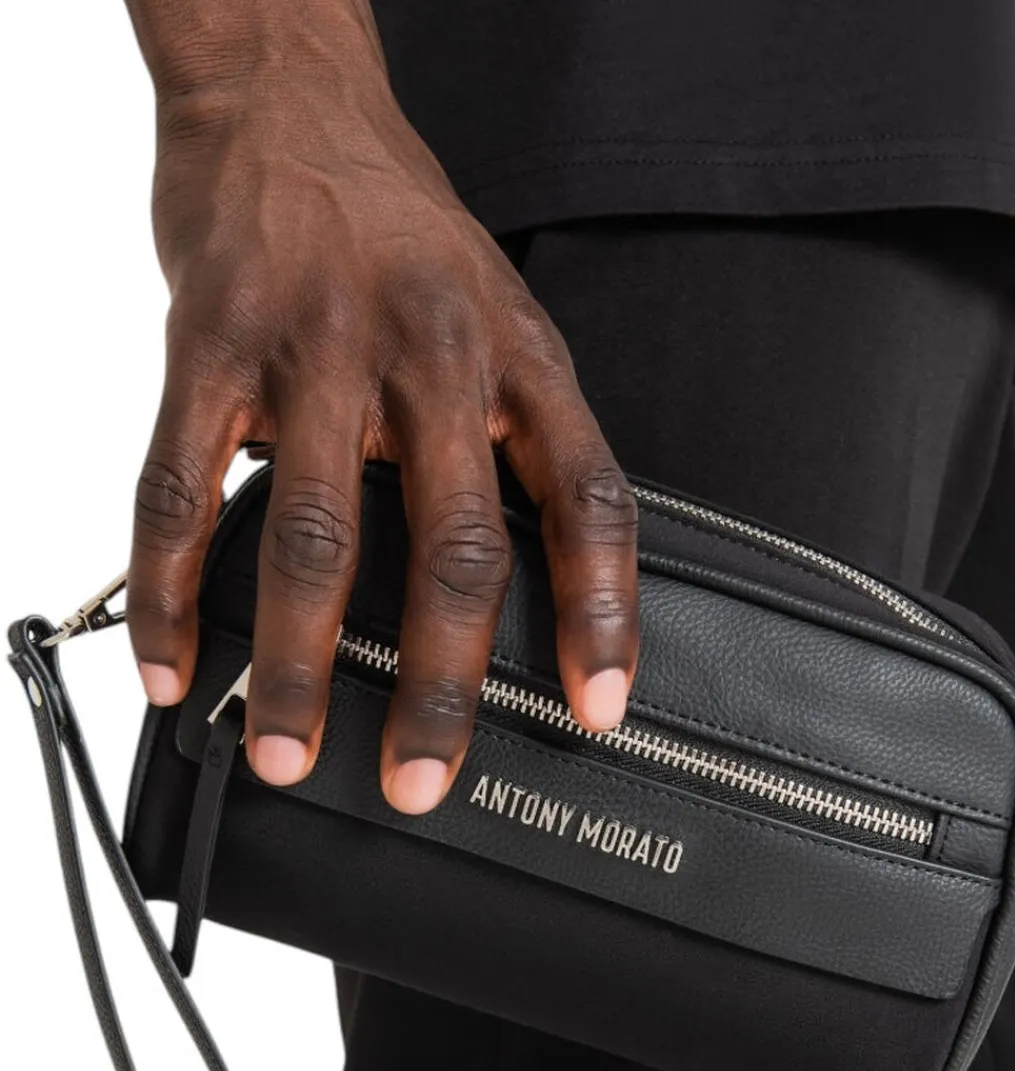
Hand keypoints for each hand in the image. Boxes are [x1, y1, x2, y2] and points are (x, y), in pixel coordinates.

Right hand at [123, 4, 636, 813]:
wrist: (291, 104)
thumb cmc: (406, 239)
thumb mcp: (499, 324)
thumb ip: (514, 444)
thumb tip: (530, 588)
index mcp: (520, 361)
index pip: (588, 501)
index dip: (601, 613)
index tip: (599, 710)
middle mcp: (430, 357)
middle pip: (451, 545)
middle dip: (437, 681)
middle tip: (421, 778)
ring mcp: (315, 351)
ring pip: (312, 535)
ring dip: (295, 663)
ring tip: (286, 752)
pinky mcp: (209, 346)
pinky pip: (179, 488)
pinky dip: (170, 590)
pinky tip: (171, 665)